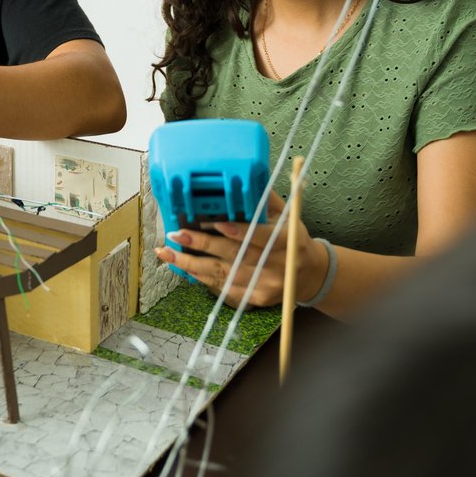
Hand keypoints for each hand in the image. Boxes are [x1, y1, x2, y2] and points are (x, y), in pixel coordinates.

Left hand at [154, 190, 326, 305]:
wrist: (308, 275)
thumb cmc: (294, 239)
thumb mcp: (288, 215)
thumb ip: (267, 199)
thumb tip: (247, 178)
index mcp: (287, 241)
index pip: (261, 236)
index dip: (238, 232)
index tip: (216, 224)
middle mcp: (276, 265)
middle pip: (236, 256)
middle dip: (203, 246)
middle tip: (178, 235)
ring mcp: (265, 284)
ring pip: (224, 275)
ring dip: (192, 265)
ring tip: (167, 253)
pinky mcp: (255, 298)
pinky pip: (224, 288)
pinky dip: (201, 277)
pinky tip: (182, 267)